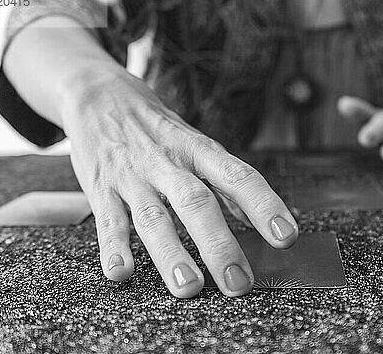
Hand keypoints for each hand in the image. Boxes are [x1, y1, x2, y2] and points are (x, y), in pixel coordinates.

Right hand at [61, 69, 297, 297]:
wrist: (98, 95)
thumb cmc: (156, 128)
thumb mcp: (195, 144)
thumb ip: (225, 183)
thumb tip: (258, 219)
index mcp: (198, 150)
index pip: (238, 176)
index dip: (263, 205)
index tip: (284, 237)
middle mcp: (168, 162)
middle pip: (197, 202)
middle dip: (219, 245)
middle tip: (238, 282)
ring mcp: (133, 177)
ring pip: (154, 217)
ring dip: (171, 254)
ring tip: (189, 287)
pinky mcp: (101, 189)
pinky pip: (107, 221)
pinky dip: (113, 248)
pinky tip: (122, 273)